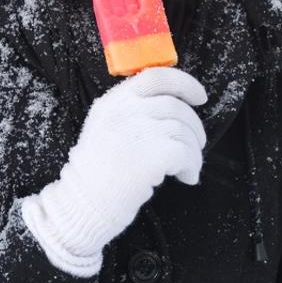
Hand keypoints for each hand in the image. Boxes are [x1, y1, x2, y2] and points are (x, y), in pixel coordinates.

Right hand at [20, 67, 207, 275]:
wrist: (81, 205)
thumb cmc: (96, 173)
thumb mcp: (105, 128)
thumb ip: (131, 113)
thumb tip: (176, 109)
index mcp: (113, 102)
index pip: (156, 77)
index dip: (184, 83)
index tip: (200, 97)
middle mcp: (124, 111)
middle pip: (175, 106)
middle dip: (193, 126)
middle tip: (197, 144)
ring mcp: (138, 132)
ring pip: (183, 131)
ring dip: (194, 151)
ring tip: (189, 168)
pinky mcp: (151, 156)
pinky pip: (186, 154)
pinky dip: (193, 166)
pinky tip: (187, 177)